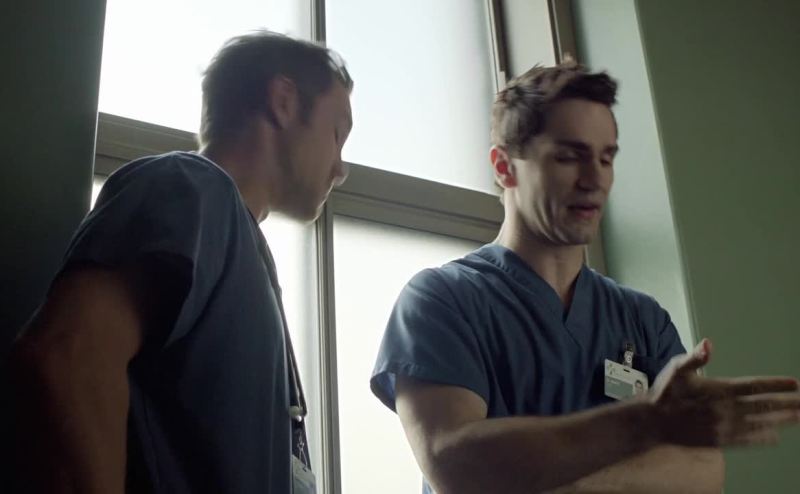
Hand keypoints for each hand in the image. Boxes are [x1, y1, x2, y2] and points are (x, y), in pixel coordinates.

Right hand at [648, 338, 799, 447]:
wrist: (652, 423)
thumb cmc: (665, 393)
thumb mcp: (676, 368)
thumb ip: (694, 356)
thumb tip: (707, 343)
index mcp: (718, 390)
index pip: (754, 386)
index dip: (776, 384)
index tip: (794, 383)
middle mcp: (725, 410)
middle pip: (764, 406)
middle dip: (788, 403)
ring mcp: (724, 427)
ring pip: (760, 423)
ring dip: (782, 420)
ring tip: (799, 417)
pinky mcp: (720, 441)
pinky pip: (748, 440)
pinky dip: (764, 437)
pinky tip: (775, 436)